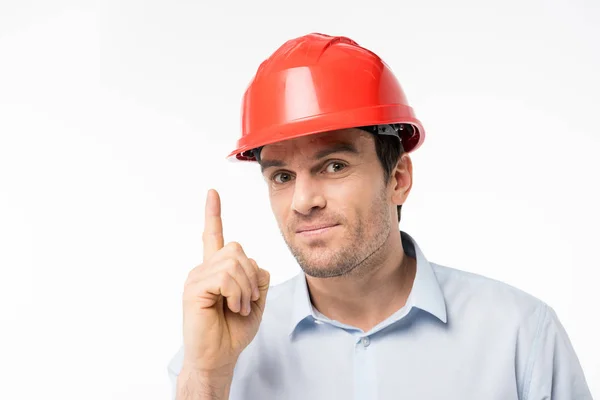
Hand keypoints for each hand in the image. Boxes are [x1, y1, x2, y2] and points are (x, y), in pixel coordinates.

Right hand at [181, 189, 269, 373]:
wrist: (219, 357)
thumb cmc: (234, 331)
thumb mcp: (255, 299)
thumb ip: (256, 276)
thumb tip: (253, 262)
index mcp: (216, 269)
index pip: (214, 235)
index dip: (213, 214)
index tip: (212, 192)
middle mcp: (203, 269)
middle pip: (237, 249)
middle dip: (251, 276)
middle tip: (247, 301)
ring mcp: (196, 278)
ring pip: (234, 263)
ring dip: (246, 289)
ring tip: (239, 307)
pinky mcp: (194, 289)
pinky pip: (225, 277)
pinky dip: (237, 294)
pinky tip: (232, 307)